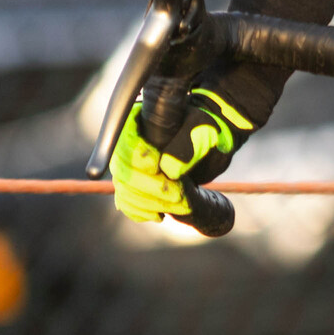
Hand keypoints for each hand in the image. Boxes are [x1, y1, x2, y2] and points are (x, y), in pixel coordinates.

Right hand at [110, 87, 250, 222]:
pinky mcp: (135, 183)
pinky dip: (139, 211)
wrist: (210, 143)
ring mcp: (129, 164)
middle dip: (150, 186)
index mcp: (139, 120)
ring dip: (149, 202)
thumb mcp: (202, 129)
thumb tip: (168, 169)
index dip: (137, 155)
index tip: (156, 166)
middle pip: (123, 168)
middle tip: (177, 195)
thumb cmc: (205, 129)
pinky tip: (158, 214)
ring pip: (125, 187)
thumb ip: (187, 145)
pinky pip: (126, 201)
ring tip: (178, 205)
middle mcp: (128, 143)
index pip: (125, 139)